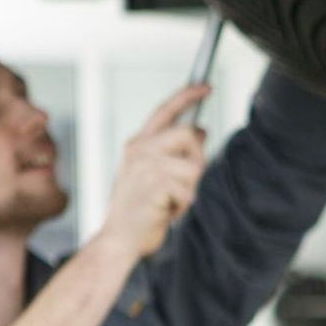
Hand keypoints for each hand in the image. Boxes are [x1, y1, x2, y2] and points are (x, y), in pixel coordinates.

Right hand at [98, 83, 210, 256]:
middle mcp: (140, 150)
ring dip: (190, 190)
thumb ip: (170, 153)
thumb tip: (200, 132)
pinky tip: (166, 212)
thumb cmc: (138, 209)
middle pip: (189, 134)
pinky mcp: (154, 186)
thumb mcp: (150, 173)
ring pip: (194, 168)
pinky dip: (183, 207)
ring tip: (171, 201)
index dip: (187, 95)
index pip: (165, 110)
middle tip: (188, 181)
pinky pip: (189, 192)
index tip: (206, 87)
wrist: (118, 238)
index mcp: (138, 143)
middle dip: (199, 158)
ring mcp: (146, 167)